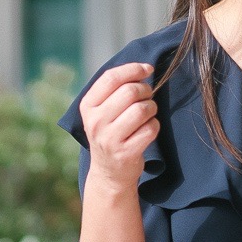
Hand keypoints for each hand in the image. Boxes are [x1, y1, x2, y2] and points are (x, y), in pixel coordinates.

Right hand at [79, 63, 157, 193]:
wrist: (109, 172)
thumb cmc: (110, 133)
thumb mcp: (102, 111)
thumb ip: (116, 89)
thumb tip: (144, 69)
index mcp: (88, 106)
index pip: (111, 78)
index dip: (133, 69)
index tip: (147, 69)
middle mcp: (95, 122)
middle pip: (130, 92)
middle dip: (146, 90)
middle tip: (147, 97)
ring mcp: (109, 139)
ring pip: (142, 109)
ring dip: (151, 108)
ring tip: (147, 114)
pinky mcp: (126, 153)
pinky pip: (150, 128)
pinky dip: (154, 126)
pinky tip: (147, 130)